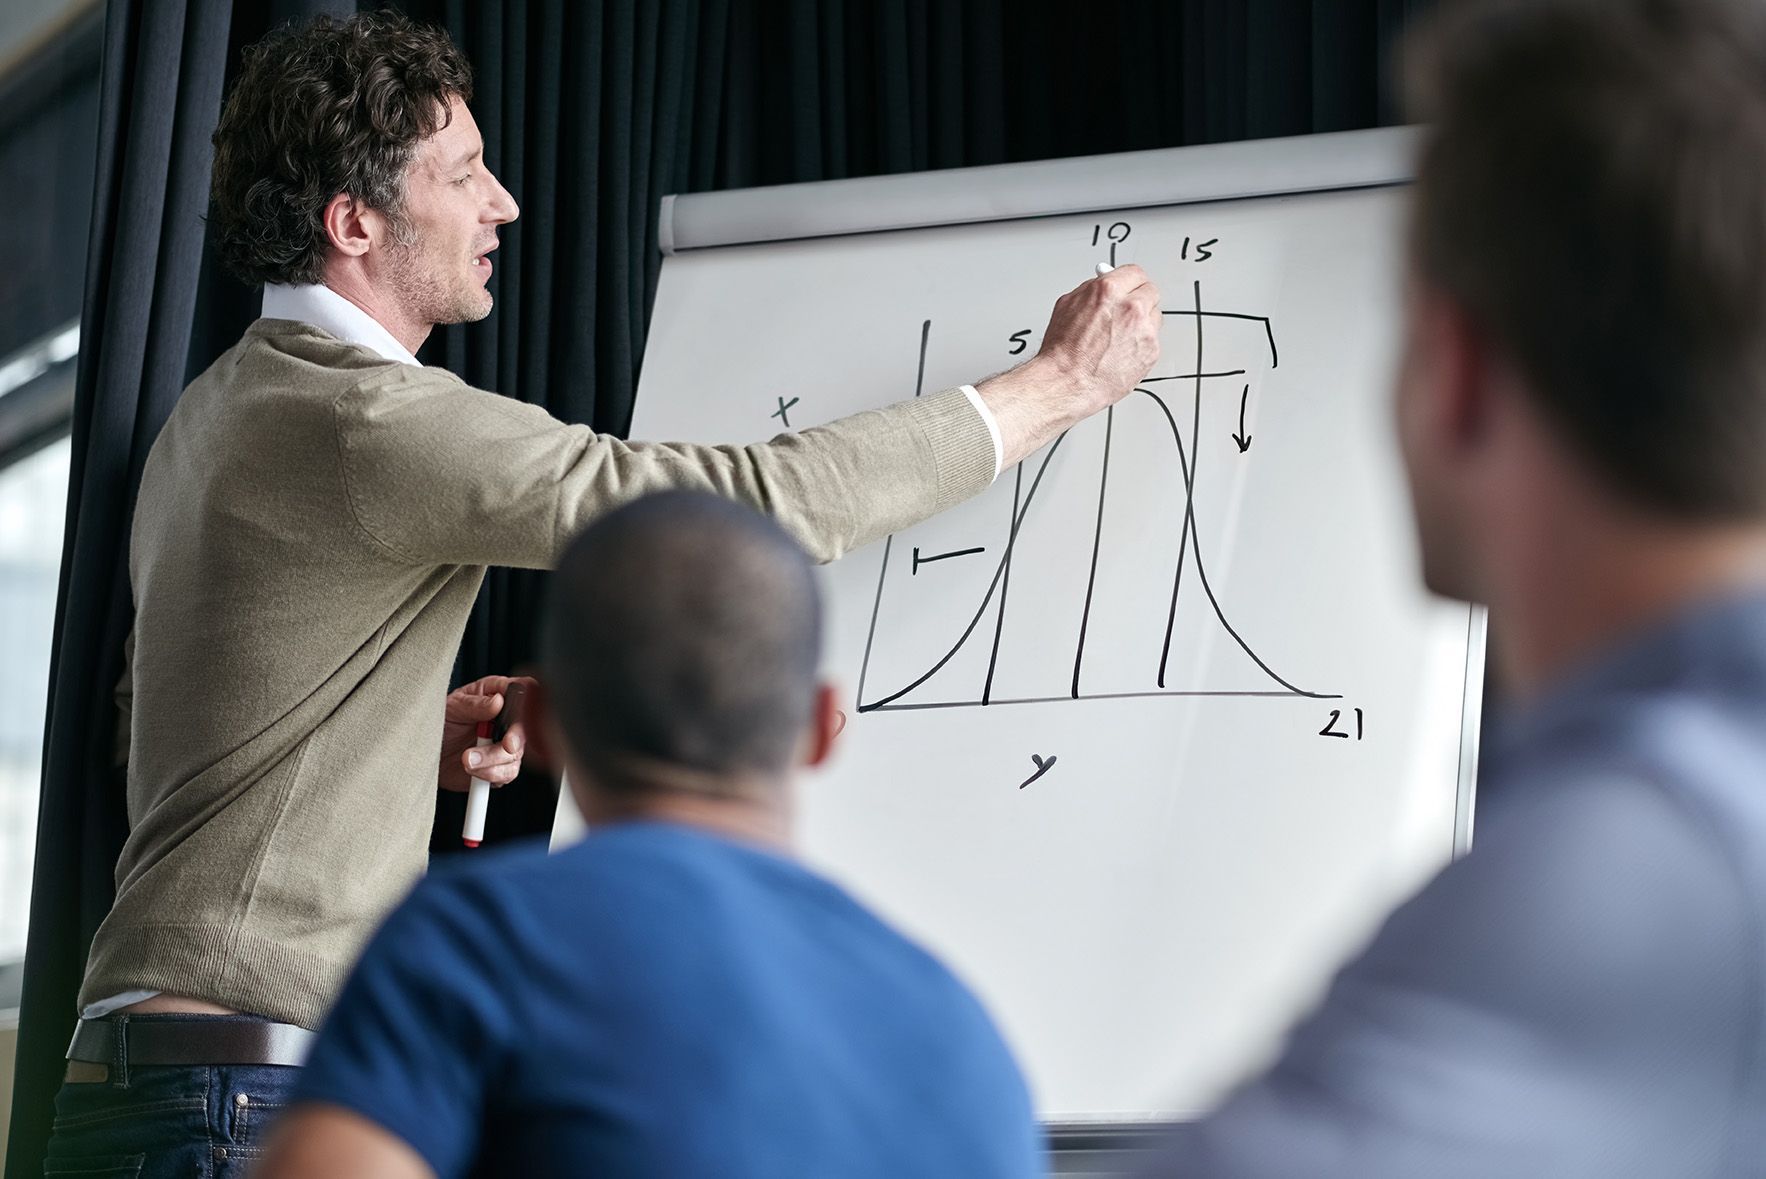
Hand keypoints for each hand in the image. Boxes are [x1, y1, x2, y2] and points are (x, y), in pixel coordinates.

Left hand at [438, 675, 534, 792]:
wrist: (425, 756)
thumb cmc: (439, 724)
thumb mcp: (452, 708)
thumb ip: (475, 705)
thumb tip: (497, 701)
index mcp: (498, 694)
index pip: (524, 691)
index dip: (525, 702)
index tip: (516, 714)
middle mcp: (506, 720)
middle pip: (526, 727)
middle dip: (516, 738)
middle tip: (506, 745)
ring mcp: (505, 745)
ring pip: (516, 755)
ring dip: (492, 761)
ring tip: (467, 759)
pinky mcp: (500, 767)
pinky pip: (506, 773)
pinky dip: (489, 774)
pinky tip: (472, 769)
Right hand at [976, 265, 1161, 466]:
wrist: (1067, 382)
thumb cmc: (1063, 351)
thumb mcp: (1068, 305)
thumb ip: (1092, 291)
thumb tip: (1103, 284)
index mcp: (1109, 290)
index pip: (1135, 272)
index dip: (1130, 281)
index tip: (1129, 286)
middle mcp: (1131, 308)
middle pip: (1150, 292)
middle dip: (1138, 299)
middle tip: (1126, 311)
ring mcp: (1145, 331)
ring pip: (1154, 317)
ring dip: (1142, 322)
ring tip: (1120, 336)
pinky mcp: (1151, 352)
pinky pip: (1153, 340)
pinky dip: (1141, 344)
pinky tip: (1122, 351)